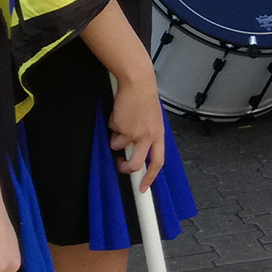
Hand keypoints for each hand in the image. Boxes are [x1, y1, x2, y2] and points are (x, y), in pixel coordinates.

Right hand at [107, 70, 166, 191]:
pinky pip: (112, 131)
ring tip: (121, 121)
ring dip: (115, 137)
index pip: (157, 162)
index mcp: (159, 135)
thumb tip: (139, 149)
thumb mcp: (154, 120)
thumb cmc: (145, 98)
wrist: (138, 83)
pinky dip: (112, 124)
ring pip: (118, 146)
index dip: (150, 177)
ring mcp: (134, 133)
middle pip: (135, 164)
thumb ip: (149, 135)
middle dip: (125, 168)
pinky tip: (119, 113)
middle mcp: (148, 137)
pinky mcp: (121, 127)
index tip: (143, 187)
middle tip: (120, 164)